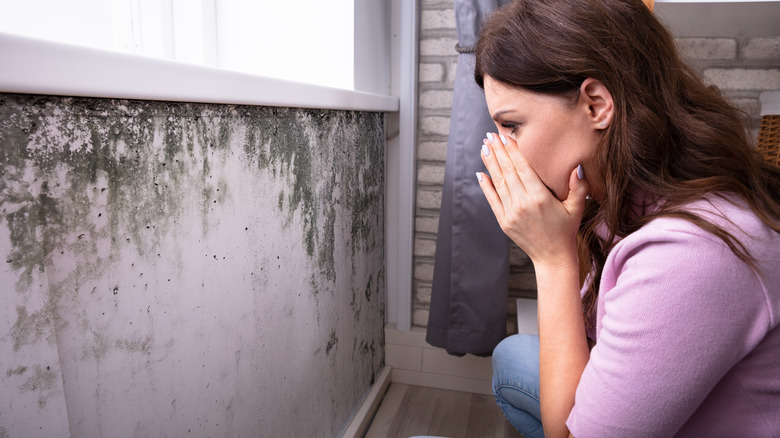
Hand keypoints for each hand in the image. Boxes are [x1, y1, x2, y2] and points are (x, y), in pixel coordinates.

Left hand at [476, 132, 588, 269]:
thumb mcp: (577, 207)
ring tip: (484, 147)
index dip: (513, 151)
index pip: (523, 168)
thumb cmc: (566, 230)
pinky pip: (492, 200)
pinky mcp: (504, 222)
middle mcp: (523, 204)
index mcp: (540, 198)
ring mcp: (511, 213)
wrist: (552, 257)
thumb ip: (578, 186)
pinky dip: (485, 186)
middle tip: (490, 135)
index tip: (505, 136)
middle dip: (498, 152)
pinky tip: (480, 173)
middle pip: (507, 171)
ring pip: (498, 183)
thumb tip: (576, 166)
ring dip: (490, 164)